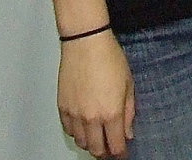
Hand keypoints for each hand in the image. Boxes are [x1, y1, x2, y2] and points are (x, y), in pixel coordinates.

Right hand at [57, 31, 135, 158]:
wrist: (86, 43)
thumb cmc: (109, 57)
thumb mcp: (128, 83)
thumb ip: (129, 111)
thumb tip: (128, 132)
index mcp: (111, 112)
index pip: (115, 146)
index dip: (120, 153)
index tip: (122, 153)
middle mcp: (91, 118)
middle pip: (96, 149)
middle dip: (105, 152)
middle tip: (110, 147)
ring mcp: (75, 115)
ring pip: (81, 142)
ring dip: (91, 142)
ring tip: (98, 135)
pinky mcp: (62, 108)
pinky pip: (69, 130)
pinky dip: (77, 132)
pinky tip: (84, 125)